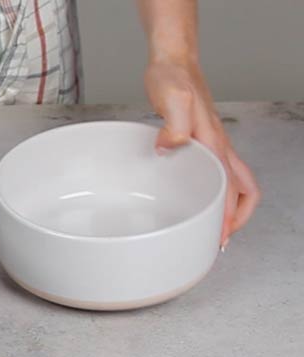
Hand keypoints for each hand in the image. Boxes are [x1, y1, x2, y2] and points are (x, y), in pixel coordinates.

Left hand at [145, 59, 259, 247]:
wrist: (173, 62)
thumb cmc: (173, 79)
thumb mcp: (171, 99)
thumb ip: (173, 125)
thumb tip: (169, 150)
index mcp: (215, 144)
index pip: (233, 189)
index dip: (230, 217)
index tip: (221, 237)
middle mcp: (218, 147)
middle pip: (242, 190)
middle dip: (234, 219)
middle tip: (217, 240)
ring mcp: (211, 145)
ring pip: (231, 183)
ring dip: (226, 207)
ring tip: (209, 227)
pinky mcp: (199, 142)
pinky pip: (213, 172)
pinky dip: (210, 190)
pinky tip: (192, 196)